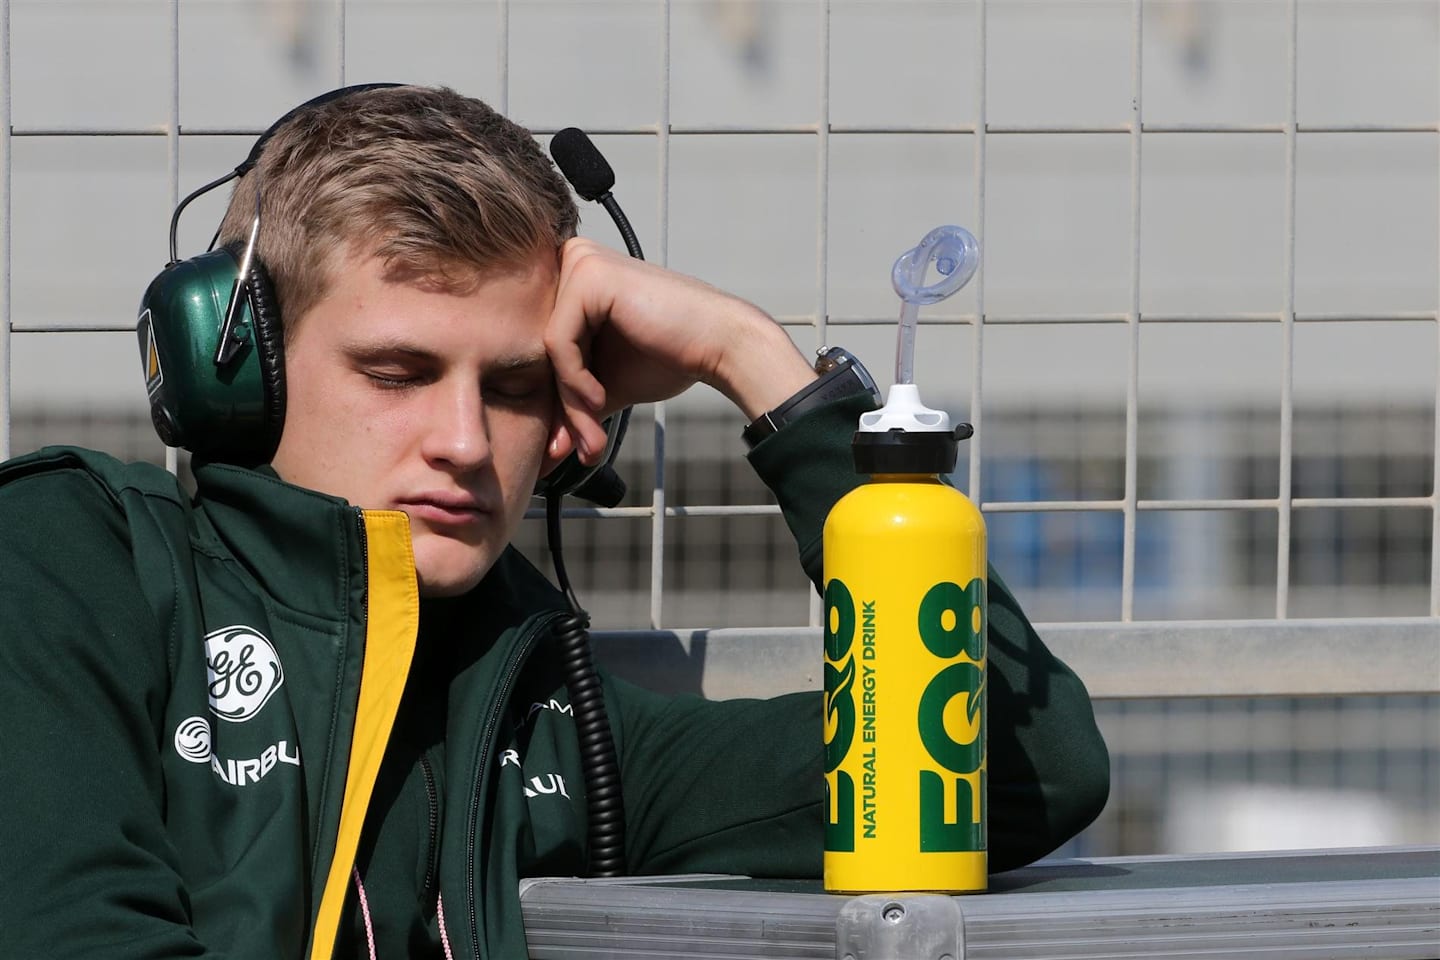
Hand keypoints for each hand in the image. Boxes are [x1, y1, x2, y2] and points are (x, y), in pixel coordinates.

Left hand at [545, 238, 816, 462]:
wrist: (720, 345)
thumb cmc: (669, 357)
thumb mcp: (606, 384)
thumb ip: (573, 406)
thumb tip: (547, 451)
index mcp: (571, 277)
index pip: (539, 346)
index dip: (555, 401)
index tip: (567, 445)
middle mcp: (571, 259)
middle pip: (541, 348)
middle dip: (563, 409)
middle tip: (583, 449)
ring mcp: (579, 262)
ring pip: (547, 350)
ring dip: (570, 404)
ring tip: (593, 437)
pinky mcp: (589, 275)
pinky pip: (559, 342)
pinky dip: (576, 380)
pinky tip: (601, 398)